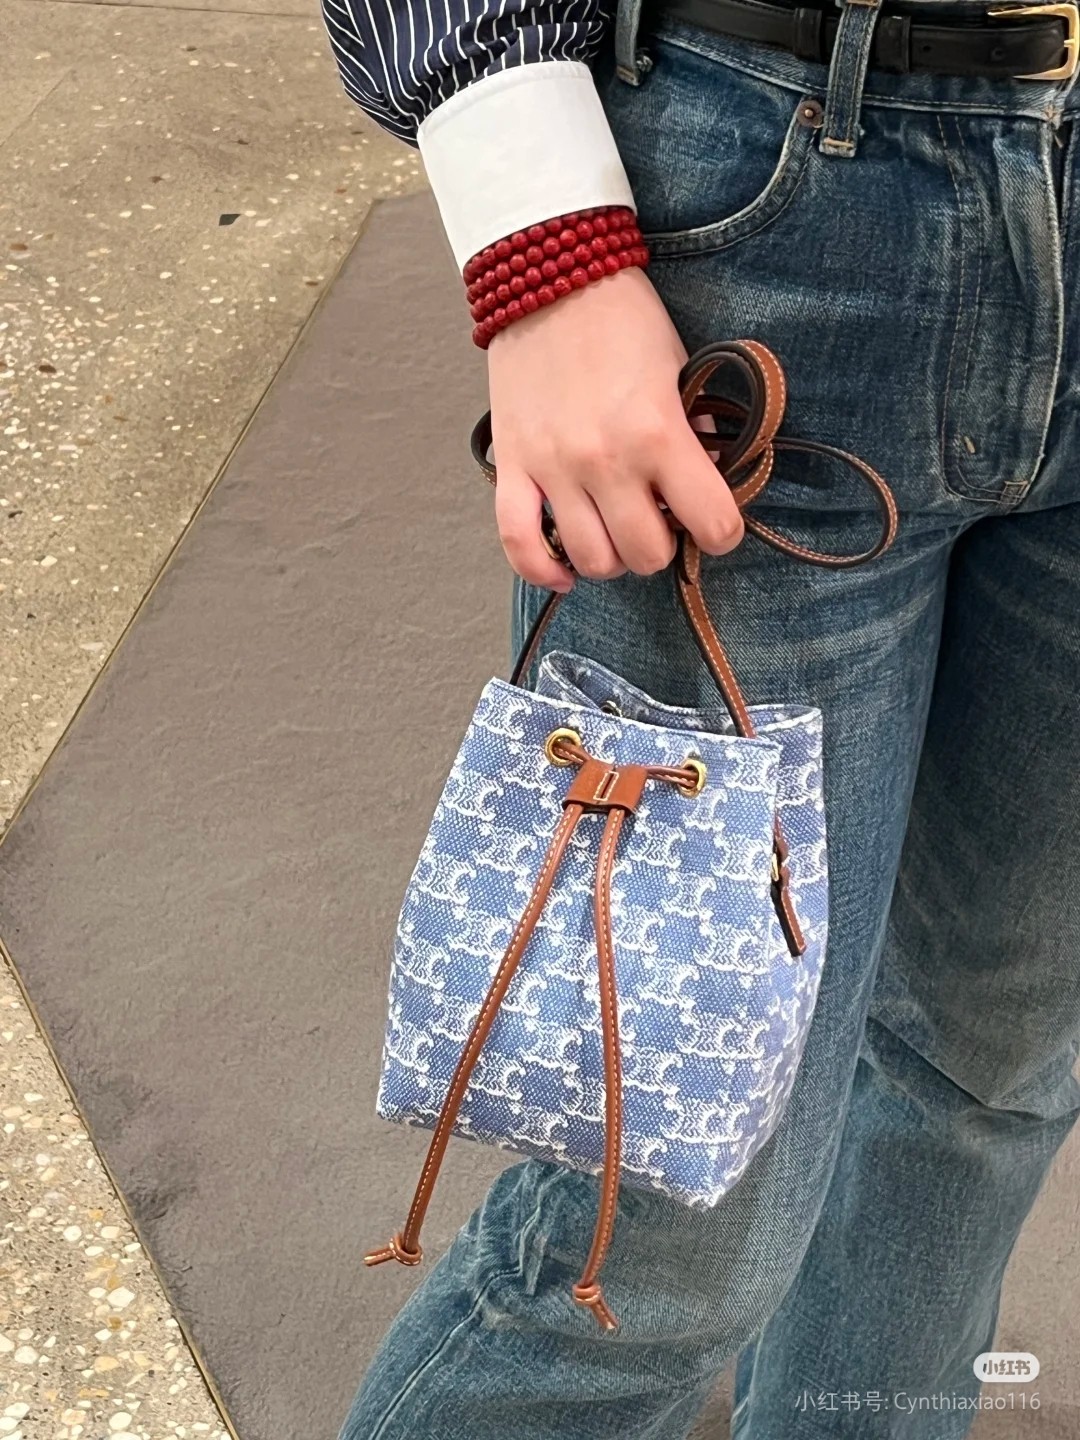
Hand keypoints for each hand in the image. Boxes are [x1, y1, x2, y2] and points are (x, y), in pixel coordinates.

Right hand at [486, 266, 743, 591]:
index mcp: (658, 433)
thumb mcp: (679, 368)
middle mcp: (606, 461)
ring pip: (592, 560)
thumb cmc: (622, 319)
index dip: (721, 531)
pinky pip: (520, 545)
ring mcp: (555, 469)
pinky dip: (543, 569)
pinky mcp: (514, 466)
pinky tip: (564, 571)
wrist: (549, 274)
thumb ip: (691, 432)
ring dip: (612, 555)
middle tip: (659, 518)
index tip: (714, 520)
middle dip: (662, 545)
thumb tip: (700, 483)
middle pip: (647, 555)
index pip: (713, 524)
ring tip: (615, 530)